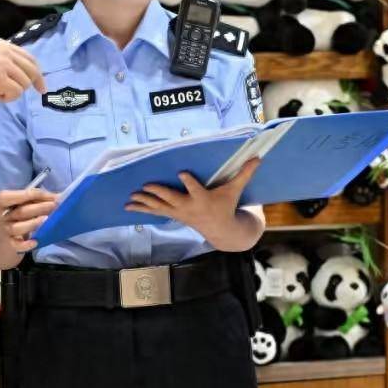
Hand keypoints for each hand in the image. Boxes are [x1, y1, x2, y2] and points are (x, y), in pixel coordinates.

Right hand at [0, 39, 44, 107]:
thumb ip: (3, 62)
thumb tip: (25, 75)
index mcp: (0, 44)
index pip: (29, 57)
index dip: (37, 73)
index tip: (41, 85)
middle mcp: (3, 51)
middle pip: (32, 70)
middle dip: (33, 83)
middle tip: (35, 93)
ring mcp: (2, 64)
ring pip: (24, 83)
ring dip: (12, 92)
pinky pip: (16, 93)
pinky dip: (7, 98)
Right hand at [0, 187, 58, 251]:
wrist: (6, 229)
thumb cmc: (20, 209)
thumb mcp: (25, 200)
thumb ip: (39, 197)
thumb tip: (59, 197)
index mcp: (3, 202)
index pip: (7, 197)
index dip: (28, 194)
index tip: (48, 195)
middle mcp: (3, 216)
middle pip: (19, 212)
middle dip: (39, 208)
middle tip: (54, 206)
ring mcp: (6, 231)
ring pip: (17, 228)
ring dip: (33, 224)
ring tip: (47, 220)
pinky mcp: (11, 244)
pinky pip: (17, 246)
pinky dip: (25, 245)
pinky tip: (36, 242)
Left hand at [125, 158, 261, 250]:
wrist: (221, 230)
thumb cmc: (227, 205)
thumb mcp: (235, 190)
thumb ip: (245, 173)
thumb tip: (258, 157)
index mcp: (204, 199)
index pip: (196, 190)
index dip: (189, 182)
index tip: (182, 173)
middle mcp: (189, 207)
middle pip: (172, 200)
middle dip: (159, 193)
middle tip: (146, 186)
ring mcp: (180, 213)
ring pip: (160, 207)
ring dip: (145, 203)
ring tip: (130, 198)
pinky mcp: (174, 215)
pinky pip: (156, 212)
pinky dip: (143, 209)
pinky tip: (129, 206)